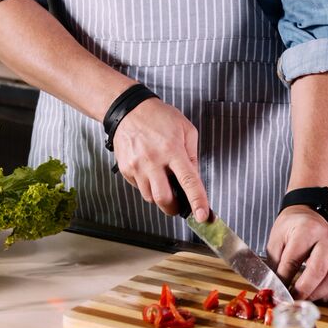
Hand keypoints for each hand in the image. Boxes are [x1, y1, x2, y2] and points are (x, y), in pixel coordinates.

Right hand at [111, 98, 210, 221]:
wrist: (129, 110)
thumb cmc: (159, 117)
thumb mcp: (186, 129)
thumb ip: (192, 155)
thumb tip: (195, 177)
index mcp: (172, 150)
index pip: (188, 181)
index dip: (197, 201)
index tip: (202, 216)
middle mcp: (153, 160)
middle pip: (164, 198)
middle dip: (174, 208)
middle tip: (179, 205)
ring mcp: (137, 166)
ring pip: (150, 197)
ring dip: (160, 196)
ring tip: (162, 179)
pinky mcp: (125, 169)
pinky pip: (139, 188)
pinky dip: (148, 186)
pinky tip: (150, 171)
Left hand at [266, 206, 327, 301]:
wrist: (310, 210)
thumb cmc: (292, 224)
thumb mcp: (277, 237)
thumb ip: (275, 261)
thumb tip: (274, 285)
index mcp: (306, 231)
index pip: (293, 260)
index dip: (283, 279)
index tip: (277, 291)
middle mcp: (325, 239)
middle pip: (318, 270)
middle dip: (304, 290)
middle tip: (292, 300)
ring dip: (317, 293)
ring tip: (303, 299)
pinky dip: (327, 291)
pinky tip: (316, 295)